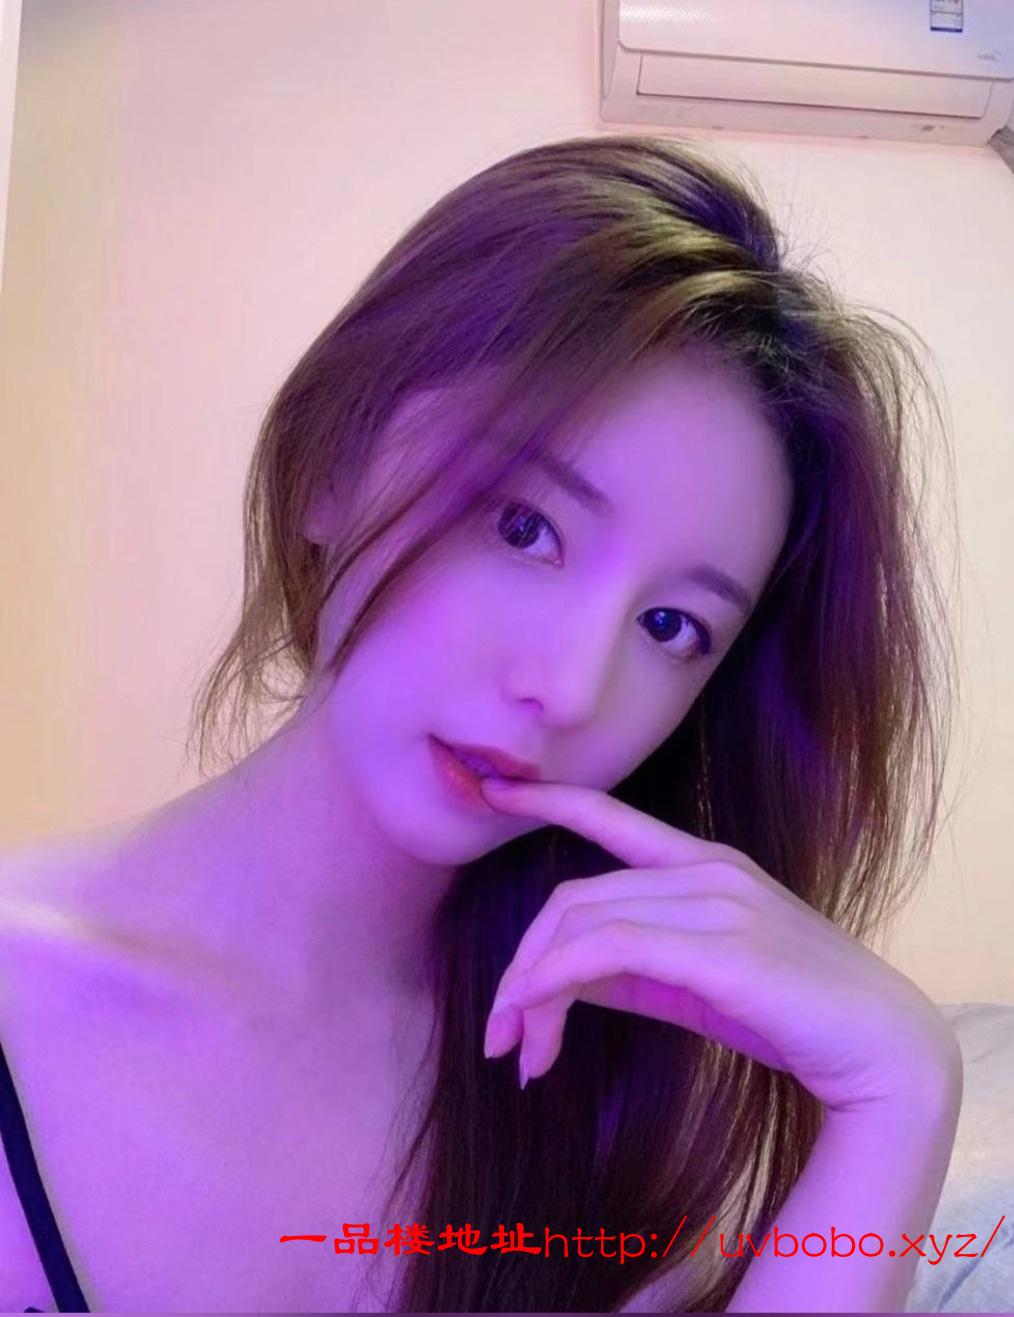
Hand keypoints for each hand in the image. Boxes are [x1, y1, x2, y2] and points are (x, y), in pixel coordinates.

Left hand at [479, 778, 960, 1111]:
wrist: (881, 1047)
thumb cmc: (788, 1011)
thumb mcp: (694, 984)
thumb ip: (630, 968)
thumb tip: (557, 976)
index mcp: (702, 863)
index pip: (610, 815)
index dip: (549, 798)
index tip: (495, 788)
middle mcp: (704, 869)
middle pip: (572, 899)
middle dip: (521, 969)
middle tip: (499, 1037)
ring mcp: (714, 902)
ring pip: (581, 925)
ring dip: (530, 990)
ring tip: (518, 1052)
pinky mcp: (718, 947)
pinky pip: (608, 949)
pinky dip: (555, 982)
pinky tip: (537, 1022)